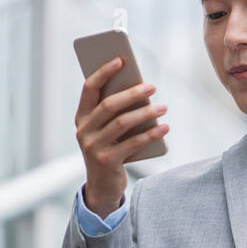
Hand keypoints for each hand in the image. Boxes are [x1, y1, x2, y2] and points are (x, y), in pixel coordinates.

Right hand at [74, 56, 168, 215]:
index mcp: (81, 118)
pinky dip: (151, 134)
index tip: (121, 59)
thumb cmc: (110, 150)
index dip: (104, 72)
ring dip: (146, 113)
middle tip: (152, 86)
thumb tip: (141, 91)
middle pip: (109, 105)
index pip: (89, 88)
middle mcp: (84, 131)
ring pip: (122, 123)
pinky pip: (132, 143)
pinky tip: (165, 127)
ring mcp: (93, 147)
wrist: (103, 187)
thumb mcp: (107, 131)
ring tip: (163, 107)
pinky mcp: (107, 161)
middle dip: (132, 93)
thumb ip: (116, 113)